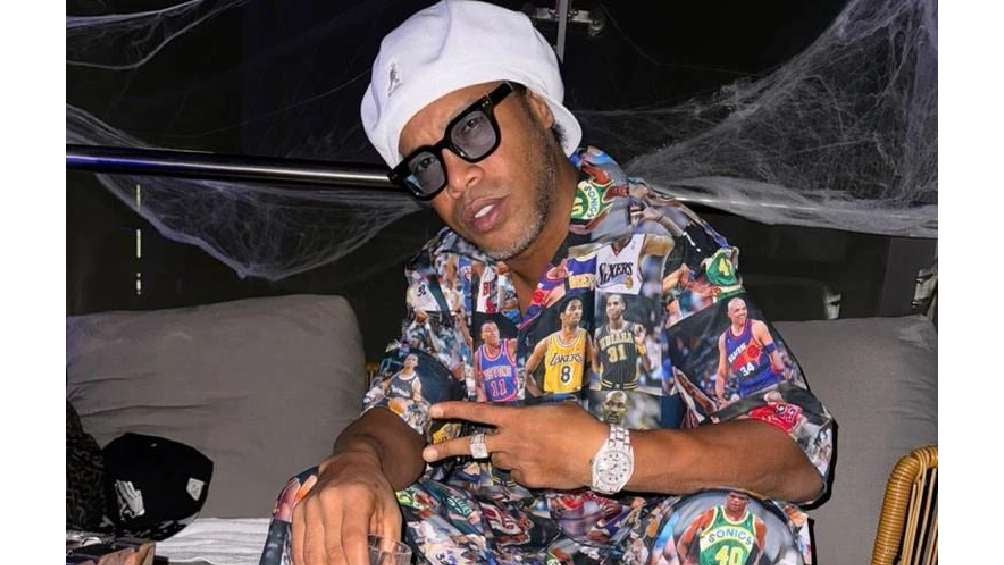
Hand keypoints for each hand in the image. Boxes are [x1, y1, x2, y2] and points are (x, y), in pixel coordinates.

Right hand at [291, 451, 401, 564]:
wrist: (351, 464)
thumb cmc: (373, 490)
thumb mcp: (390, 511)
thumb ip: (390, 542)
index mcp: (356, 498)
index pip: (353, 540)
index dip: (357, 563)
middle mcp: (329, 501)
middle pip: (331, 550)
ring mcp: (310, 506)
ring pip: (312, 553)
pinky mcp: (298, 512)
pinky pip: (298, 547)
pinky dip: (307, 563)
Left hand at [422, 402, 606, 488]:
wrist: (596, 454)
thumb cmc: (579, 424)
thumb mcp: (553, 409)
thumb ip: (532, 414)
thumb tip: (526, 419)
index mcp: (516, 419)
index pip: (477, 413)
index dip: (454, 410)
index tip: (433, 411)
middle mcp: (510, 441)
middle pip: (472, 445)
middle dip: (447, 449)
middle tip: (427, 452)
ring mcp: (517, 463)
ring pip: (499, 459)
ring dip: (504, 454)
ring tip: (530, 449)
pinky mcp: (528, 479)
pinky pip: (518, 473)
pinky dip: (524, 468)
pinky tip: (542, 463)